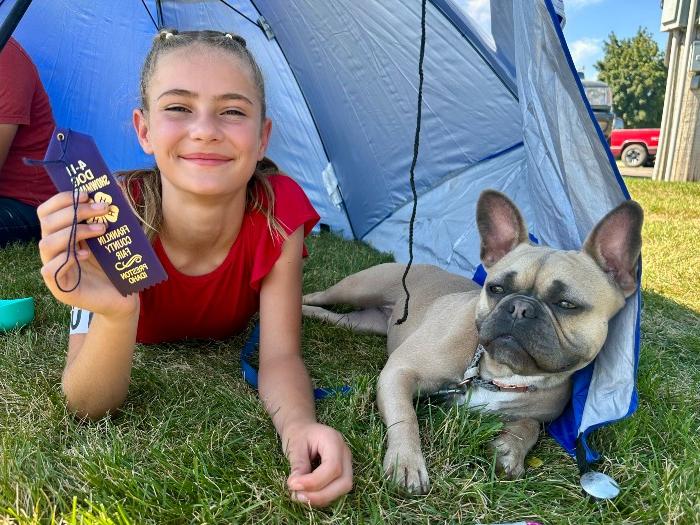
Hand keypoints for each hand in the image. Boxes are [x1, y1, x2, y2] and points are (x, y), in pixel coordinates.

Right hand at [37, 191, 138, 317]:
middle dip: (75, 212)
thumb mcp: (113, 236)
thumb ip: (111, 216)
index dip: (62, 199)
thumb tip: (119, 188)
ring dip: (75, 232)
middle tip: (102, 208)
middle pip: (47, 223)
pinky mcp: (61, 289)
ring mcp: (55, 269)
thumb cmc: (116, 265)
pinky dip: (67, 259)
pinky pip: (50, 270)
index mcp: (62, 235)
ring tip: (101, 230)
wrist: (124, 296)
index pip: (47, 211)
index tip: (86, 193)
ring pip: (47, 244)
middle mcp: (54, 251)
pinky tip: (85, 255)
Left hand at [283, 422, 352, 506]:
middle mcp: (345, 453)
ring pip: (343, 489)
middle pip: (344, 482)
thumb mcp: (294, 446)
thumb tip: (296, 486)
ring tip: (299, 495)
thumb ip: (298, 465)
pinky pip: (337, 490)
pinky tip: (306, 494)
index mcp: (334, 440)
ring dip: (321, 498)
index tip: (293, 485)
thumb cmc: (298, 434)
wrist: (303, 429)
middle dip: (321, 495)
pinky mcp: (342, 473)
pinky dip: (322, 497)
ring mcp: (347, 464)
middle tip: (297, 496)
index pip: (333, 467)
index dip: (314, 482)